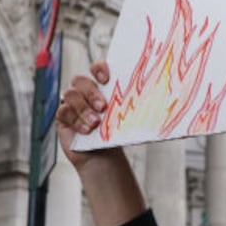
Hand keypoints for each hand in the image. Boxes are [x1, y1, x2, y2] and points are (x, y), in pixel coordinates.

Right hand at [52, 59, 147, 225]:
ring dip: (83, 108)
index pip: (96, 68)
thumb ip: (134, 105)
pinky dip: (75, 120)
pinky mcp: (64, 118)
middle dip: (91, 92)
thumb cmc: (116, 135)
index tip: (106, 78)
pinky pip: (63, 111)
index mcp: (101, 87)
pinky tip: (86, 131)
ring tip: (95, 123)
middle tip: (103, 107)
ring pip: (70, 94)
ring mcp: (72, 104)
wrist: (105, 157)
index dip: (99, 68)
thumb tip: (162, 97)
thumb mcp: (127, 118)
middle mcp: (85, 92)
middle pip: (80, 80)